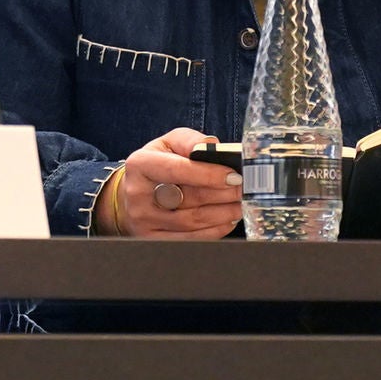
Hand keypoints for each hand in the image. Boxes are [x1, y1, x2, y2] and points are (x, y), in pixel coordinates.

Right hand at [100, 128, 242, 237]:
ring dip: (224, 213)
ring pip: (193, 221)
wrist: (135, 193)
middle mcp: (138, 194)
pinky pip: (191, 239)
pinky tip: (227, 220)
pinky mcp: (152, 239)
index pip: (178, 170)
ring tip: (241, 204)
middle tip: (245, 190)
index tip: (234, 176)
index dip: (209, 174)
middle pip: (190, 198)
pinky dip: (215, 230)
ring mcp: (144, 220)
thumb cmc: (157, 165)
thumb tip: (212, 146)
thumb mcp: (168, 144)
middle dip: (224, 194)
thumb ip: (190, 140)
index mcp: (141, 165)